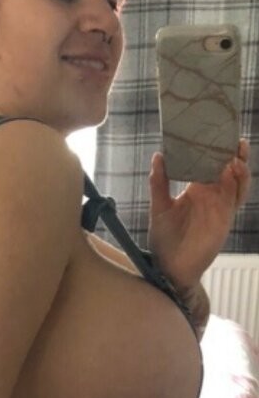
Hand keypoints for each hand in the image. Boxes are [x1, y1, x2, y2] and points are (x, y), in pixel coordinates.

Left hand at [148, 138, 251, 291]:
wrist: (170, 267)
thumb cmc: (164, 239)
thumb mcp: (159, 207)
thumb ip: (159, 183)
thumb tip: (158, 156)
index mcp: (195, 188)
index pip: (207, 163)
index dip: (212, 148)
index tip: (211, 129)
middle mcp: (211, 193)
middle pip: (227, 167)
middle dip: (231, 151)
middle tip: (231, 133)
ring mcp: (220, 204)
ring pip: (237, 179)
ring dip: (239, 164)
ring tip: (235, 150)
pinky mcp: (225, 216)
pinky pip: (236, 196)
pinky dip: (237, 182)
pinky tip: (232, 169)